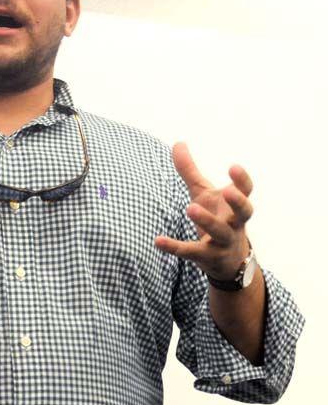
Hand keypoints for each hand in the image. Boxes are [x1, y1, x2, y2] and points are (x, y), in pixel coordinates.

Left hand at [154, 142, 252, 279]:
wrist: (228, 262)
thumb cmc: (216, 218)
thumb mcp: (203, 194)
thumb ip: (190, 171)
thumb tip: (177, 143)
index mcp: (235, 206)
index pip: (247, 191)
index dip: (242, 180)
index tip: (233, 167)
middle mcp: (235, 223)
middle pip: (244, 212)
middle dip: (238, 202)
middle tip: (227, 191)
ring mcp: (224, 242)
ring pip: (220, 232)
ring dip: (207, 221)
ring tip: (190, 208)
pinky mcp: (207, 257)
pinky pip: (191, 252)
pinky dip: (174, 247)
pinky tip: (157, 241)